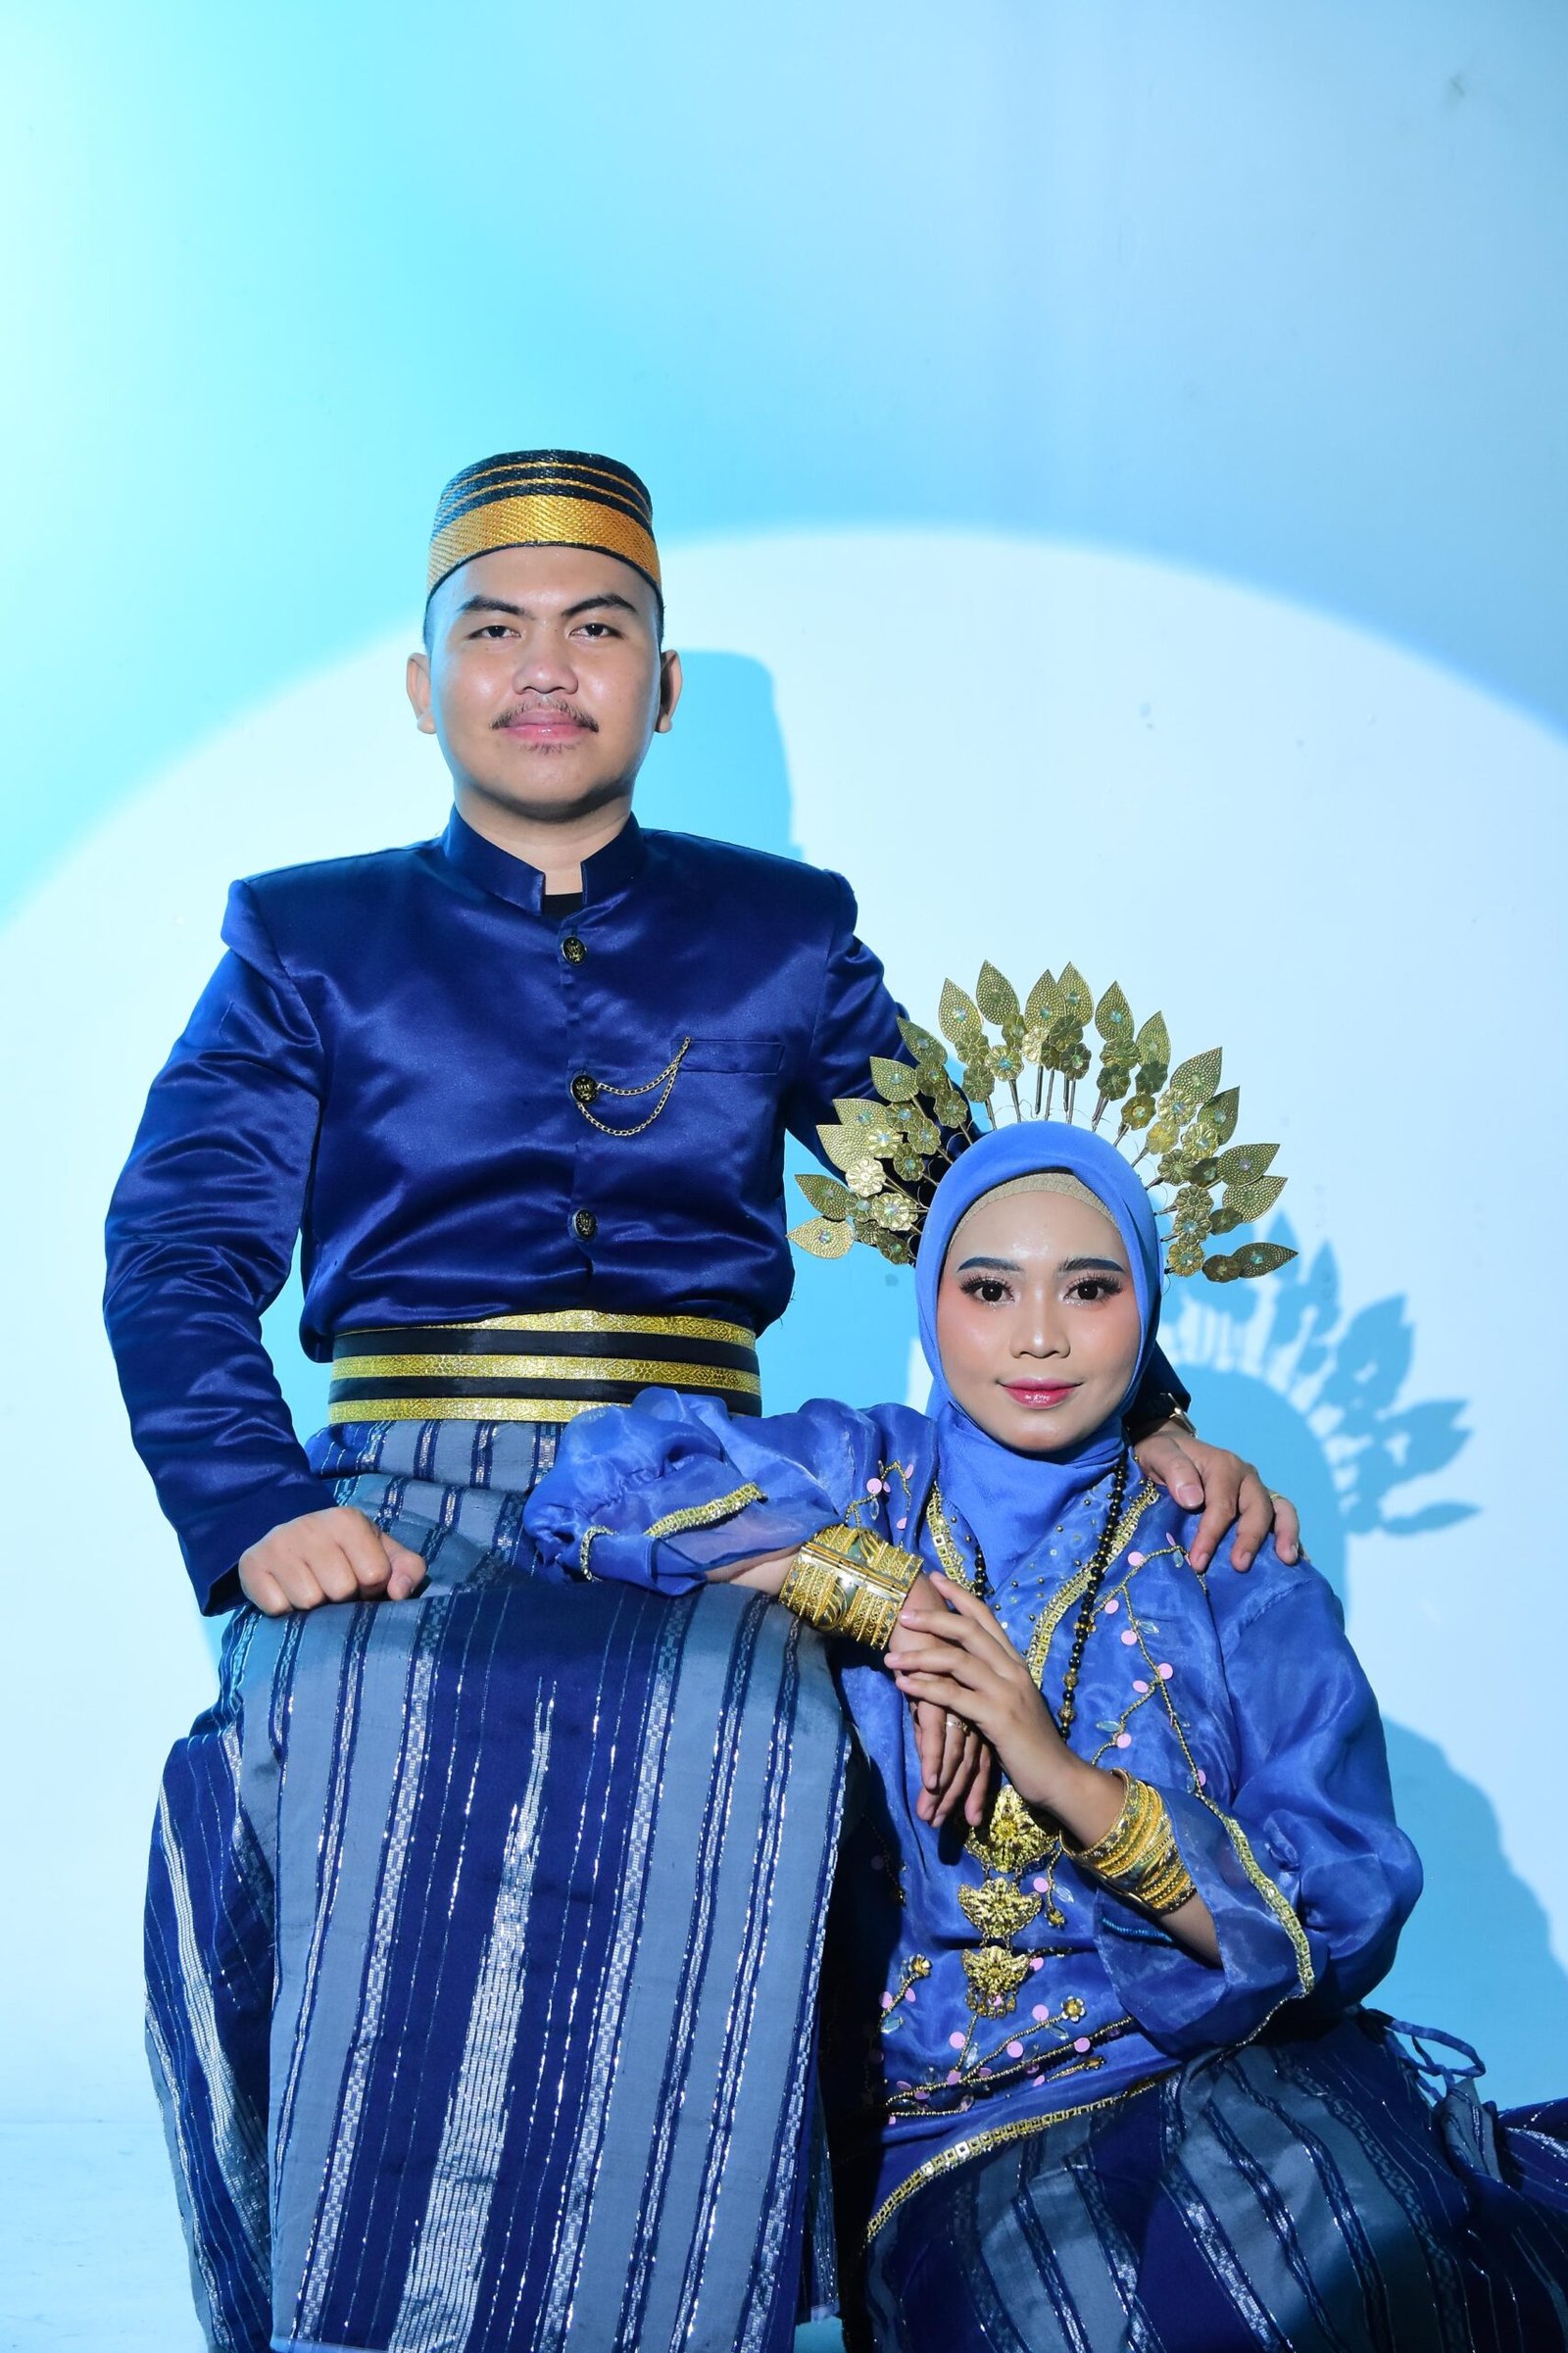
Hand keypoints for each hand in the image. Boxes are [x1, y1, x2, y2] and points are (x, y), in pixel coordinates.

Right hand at [238, 1506, 425, 1616]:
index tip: (361, 1580)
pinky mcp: (251, 1565)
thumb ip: (408, 1569)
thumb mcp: (383, 1553)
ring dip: (314, 1607)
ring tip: (312, 1589)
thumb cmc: (346, 1553)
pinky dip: (285, 1609)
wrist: (290, 1541)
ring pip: (308, 1601)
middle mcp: (310, 1525)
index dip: (372, 1587)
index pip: (375, 1575)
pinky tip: (287, 1592)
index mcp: (347, 1520)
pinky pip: (277, 1607)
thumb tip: (399, 1592)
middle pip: (340, 1590)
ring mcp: (277, 1544)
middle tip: (333, 1587)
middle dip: (342, 1598)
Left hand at [887, 1580, 1093, 1824]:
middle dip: (933, 1618)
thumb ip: (991, 1683)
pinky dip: (925, 1688)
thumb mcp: (1012, 1703)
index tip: (934, 1578)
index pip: (986, 1618)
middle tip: (903, 1615)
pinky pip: (954, 1696)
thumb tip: (961, 1666)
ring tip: (891, 1657)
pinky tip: (904, 1685)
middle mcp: (1013, 1671)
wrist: (1058, 1777)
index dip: (959, 1596)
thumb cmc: (1030, 1743)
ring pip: (958, 1660)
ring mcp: (1006, 1692)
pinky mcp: (997, 1718)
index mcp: (1016, 1663)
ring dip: (920, 1656)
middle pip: (969, 1630)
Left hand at [1131, 1423, 1300, 1572]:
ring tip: (1286, 1561)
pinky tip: (1295, 1559)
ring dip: (1285, 1535)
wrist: (1169, 1451)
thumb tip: (1193, 1499)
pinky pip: (1281, 1518)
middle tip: (1239, 1566)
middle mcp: (1246, 1477)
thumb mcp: (1159, 1454)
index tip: (1198, 1561)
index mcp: (1224, 1466)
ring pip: (1279, 1510)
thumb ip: (1174, 1470)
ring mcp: (1256, 1490)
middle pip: (1257, 1509)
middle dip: (1250, 1539)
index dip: (1211, 1535)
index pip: (1222, 1505)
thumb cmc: (1163, 1455)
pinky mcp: (1259, 1503)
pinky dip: (1290, 1537)